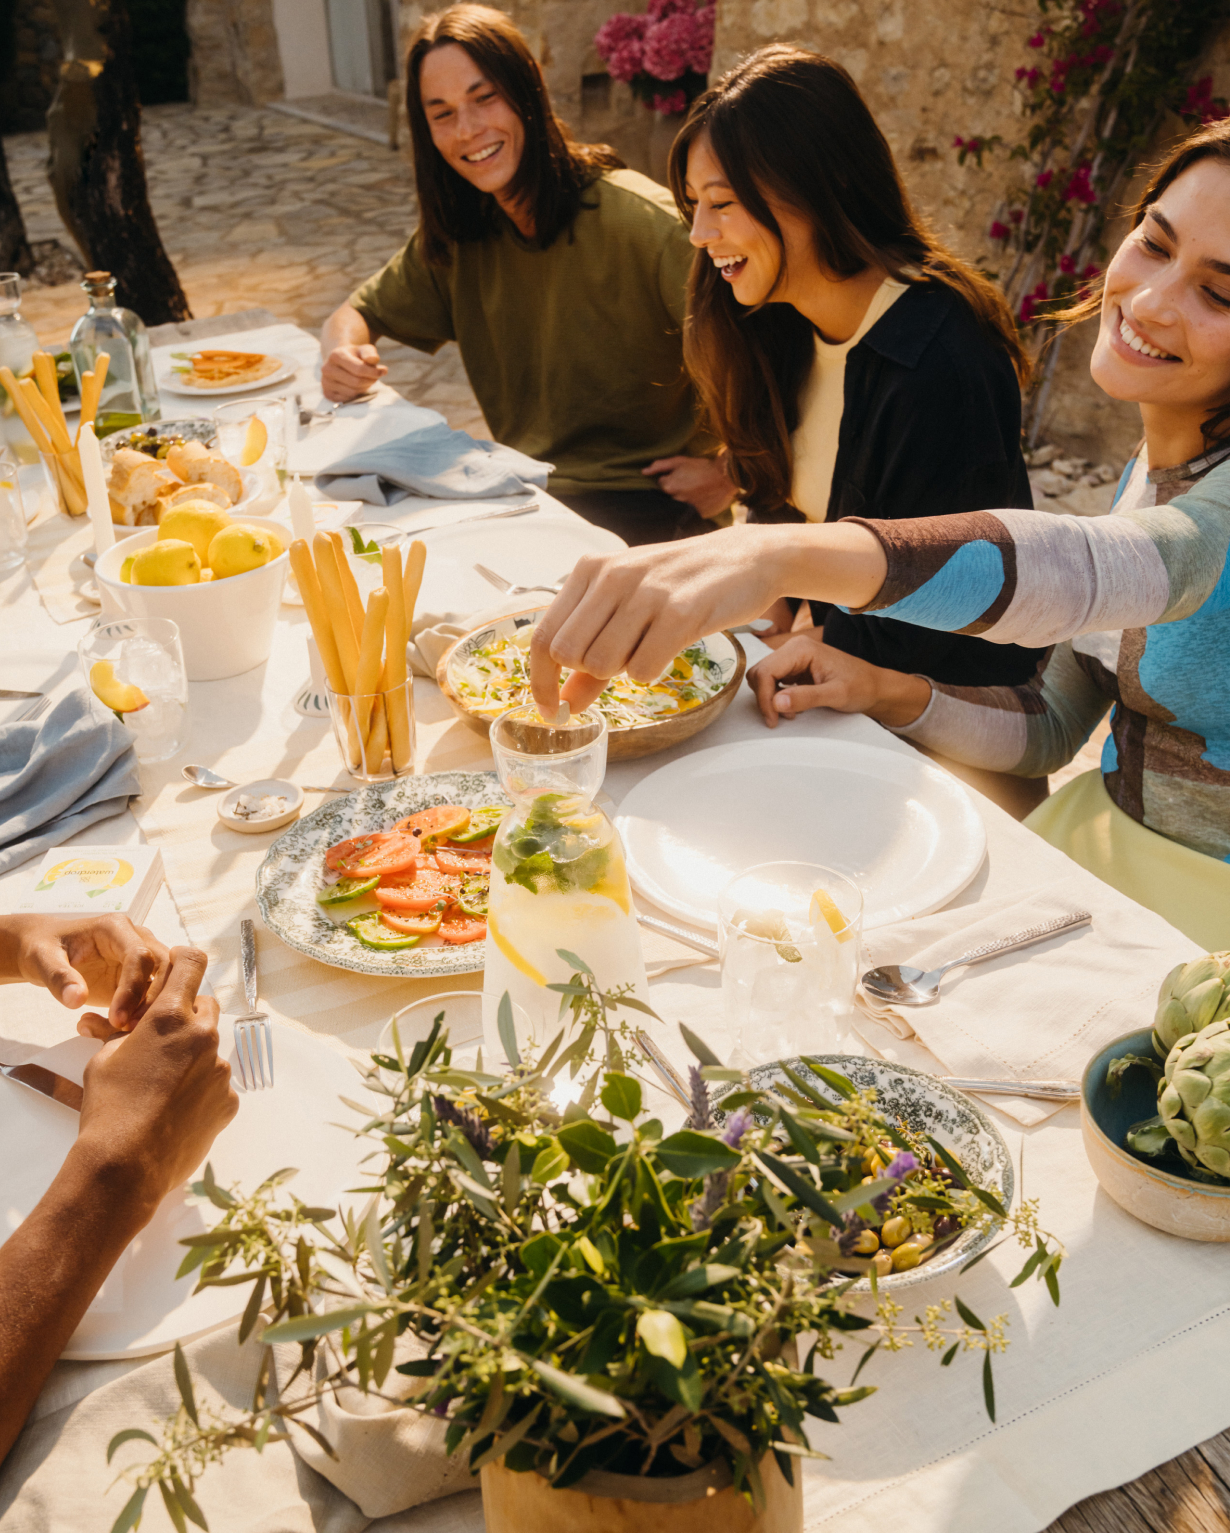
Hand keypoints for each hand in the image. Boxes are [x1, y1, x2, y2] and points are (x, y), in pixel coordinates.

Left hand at [1, 914, 170, 1029]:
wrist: (45, 950)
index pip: (140, 955)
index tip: (116, 1018)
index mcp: (115, 928)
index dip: (133, 988)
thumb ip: (58, 978)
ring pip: (166, 981)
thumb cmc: (43, 949)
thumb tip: (77, 999)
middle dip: (151, 1000)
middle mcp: (136, 938)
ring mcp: (141, 957)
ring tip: (125, 1031)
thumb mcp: (42, 960)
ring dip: (152, 1007)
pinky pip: (154, 994)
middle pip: (163, 967)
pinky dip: (145, 1013)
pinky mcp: (139, 976)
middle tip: (127, 1029)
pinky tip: (124, 1030)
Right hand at [74, 947, 237, 1214]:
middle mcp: (204, 1036)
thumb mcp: (104, 1059)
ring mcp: (221, 1070)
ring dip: (193, 1055)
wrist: (126, 1166)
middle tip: (161, 1038)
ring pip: (212, 1048)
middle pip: (206, 1006)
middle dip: (186, 1016)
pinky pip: (218, 1084)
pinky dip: (201, 1089)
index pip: (191, 962)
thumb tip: (105, 1022)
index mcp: (170, 1017)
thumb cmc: (108, 1108)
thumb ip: (119, 1033)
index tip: (176, 968)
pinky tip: (176, 1109)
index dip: (183, 961)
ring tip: (163, 1084)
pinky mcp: (229, 1100)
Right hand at [321, 343, 387, 401]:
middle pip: (356, 382)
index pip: (359, 369)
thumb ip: (370, 353)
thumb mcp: (364, 350)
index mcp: (336, 355)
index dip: (374, 372)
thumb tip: (374, 360)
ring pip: (352, 392)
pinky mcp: (327, 393)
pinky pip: (347, 399)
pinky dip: (356, 395)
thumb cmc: (355, 356)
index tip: (383, 371)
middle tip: (375, 377)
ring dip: (364, 388)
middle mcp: (327, 369)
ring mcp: (325, 382)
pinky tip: (356, 387)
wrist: (340, 362)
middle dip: (370, 381)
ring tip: (365, 380)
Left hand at [527, 521, 887, 717]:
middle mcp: (612, 575)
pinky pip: (642, 669)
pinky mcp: (680, 610)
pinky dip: (652, 671)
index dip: (541, 682)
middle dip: (590, 673)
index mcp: (591, 570)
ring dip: (623, 671)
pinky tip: (668, 649)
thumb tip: (564, 700)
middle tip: (622, 660)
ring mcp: (645, 591)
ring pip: (601, 664)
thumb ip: (593, 650)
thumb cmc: (684, 584)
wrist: (748, 558)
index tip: (551, 709)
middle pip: (569, 655)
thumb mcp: (630, 607)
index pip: (544, 636)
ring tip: (650, 647)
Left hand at [642, 455, 734, 518]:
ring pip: (680, 505)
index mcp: (669, 486)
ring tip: (697, 491)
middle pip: (670, 496)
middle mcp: (675, 500)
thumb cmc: (701, 466)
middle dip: (677, 490)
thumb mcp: (679, 461)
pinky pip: (692, 512)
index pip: (662, 484)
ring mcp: (687, 509)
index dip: (671, 478)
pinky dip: (695, 506)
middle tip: (690, 483)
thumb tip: (643, 472)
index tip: (681, 475)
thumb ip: (659, 466)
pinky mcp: (698, 516)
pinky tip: (703, 498)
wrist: (726, 476)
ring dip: (686, 499)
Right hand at [746, 635, 931, 728]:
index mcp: (801, 649)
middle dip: (765, 699)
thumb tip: (776, 703)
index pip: (765, 672)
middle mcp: (793, 648)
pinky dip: (775, 696)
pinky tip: (791, 707)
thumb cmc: (861, 687)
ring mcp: (793, 657)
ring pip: (762, 677)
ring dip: (769, 698)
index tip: (774, 720)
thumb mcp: (836, 695)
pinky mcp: (794, 667)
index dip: (764, 698)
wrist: (875, 687)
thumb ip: (806, 698)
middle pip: (759, 673)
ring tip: (789, 713)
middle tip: (778, 720)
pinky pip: (772, 681)